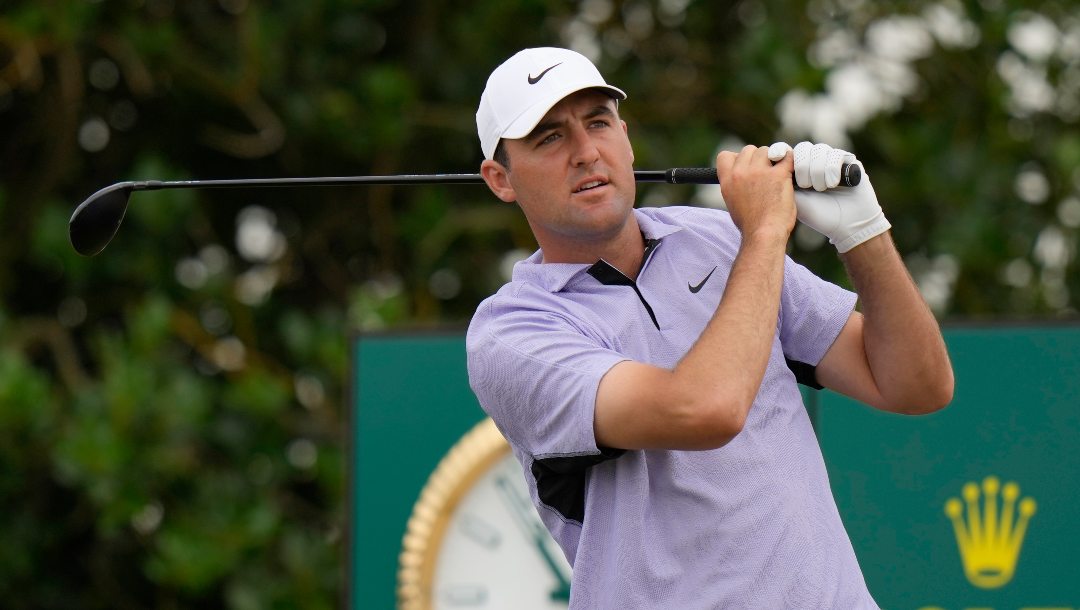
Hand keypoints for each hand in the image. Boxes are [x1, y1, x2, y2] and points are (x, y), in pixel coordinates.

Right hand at [716, 144, 795, 238]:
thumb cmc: (751, 224)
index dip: (738, 158)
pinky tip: (791, 170)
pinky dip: (790, 161)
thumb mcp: (732, 202)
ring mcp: (760, 172)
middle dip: (758, 159)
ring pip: (767, 151)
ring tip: (778, 176)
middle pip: (749, 150)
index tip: (746, 167)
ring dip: (773, 160)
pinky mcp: (779, 174)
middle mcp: (740, 172)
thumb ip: (736, 185)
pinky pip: (787, 156)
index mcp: (727, 180)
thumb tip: (745, 177)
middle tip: (766, 174)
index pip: (726, 155)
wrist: (763, 234)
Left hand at [768, 141, 891, 252]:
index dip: (781, 150)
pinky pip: (836, 154)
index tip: (776, 156)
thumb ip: (778, 181)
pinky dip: (832, 168)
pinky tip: (831, 183)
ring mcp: (832, 160)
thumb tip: (761, 163)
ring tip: (820, 188)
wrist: (845, 226)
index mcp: (799, 169)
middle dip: (802, 166)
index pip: (788, 150)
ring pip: (819, 150)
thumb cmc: (817, 215)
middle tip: (805, 185)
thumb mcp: (792, 198)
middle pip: (803, 148)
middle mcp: (816, 162)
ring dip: (817, 170)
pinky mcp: (849, 162)